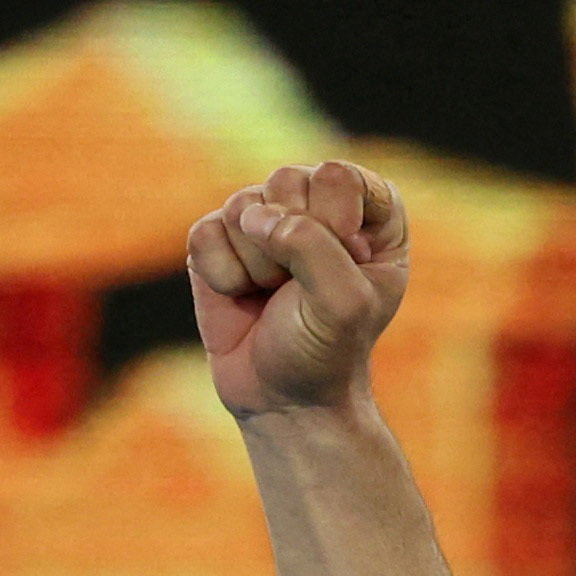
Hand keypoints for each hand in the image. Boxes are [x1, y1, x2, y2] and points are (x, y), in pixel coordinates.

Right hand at [187, 160, 409, 418]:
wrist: (282, 397)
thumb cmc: (326, 350)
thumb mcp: (344, 304)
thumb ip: (312, 246)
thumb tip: (256, 216)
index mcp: (370, 215)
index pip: (341, 177)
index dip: (335, 221)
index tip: (344, 265)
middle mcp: (318, 207)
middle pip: (287, 182)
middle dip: (290, 245)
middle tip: (301, 290)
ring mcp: (266, 220)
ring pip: (243, 206)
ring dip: (258, 265)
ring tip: (273, 296)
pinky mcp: (220, 239)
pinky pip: (206, 232)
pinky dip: (222, 274)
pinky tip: (240, 296)